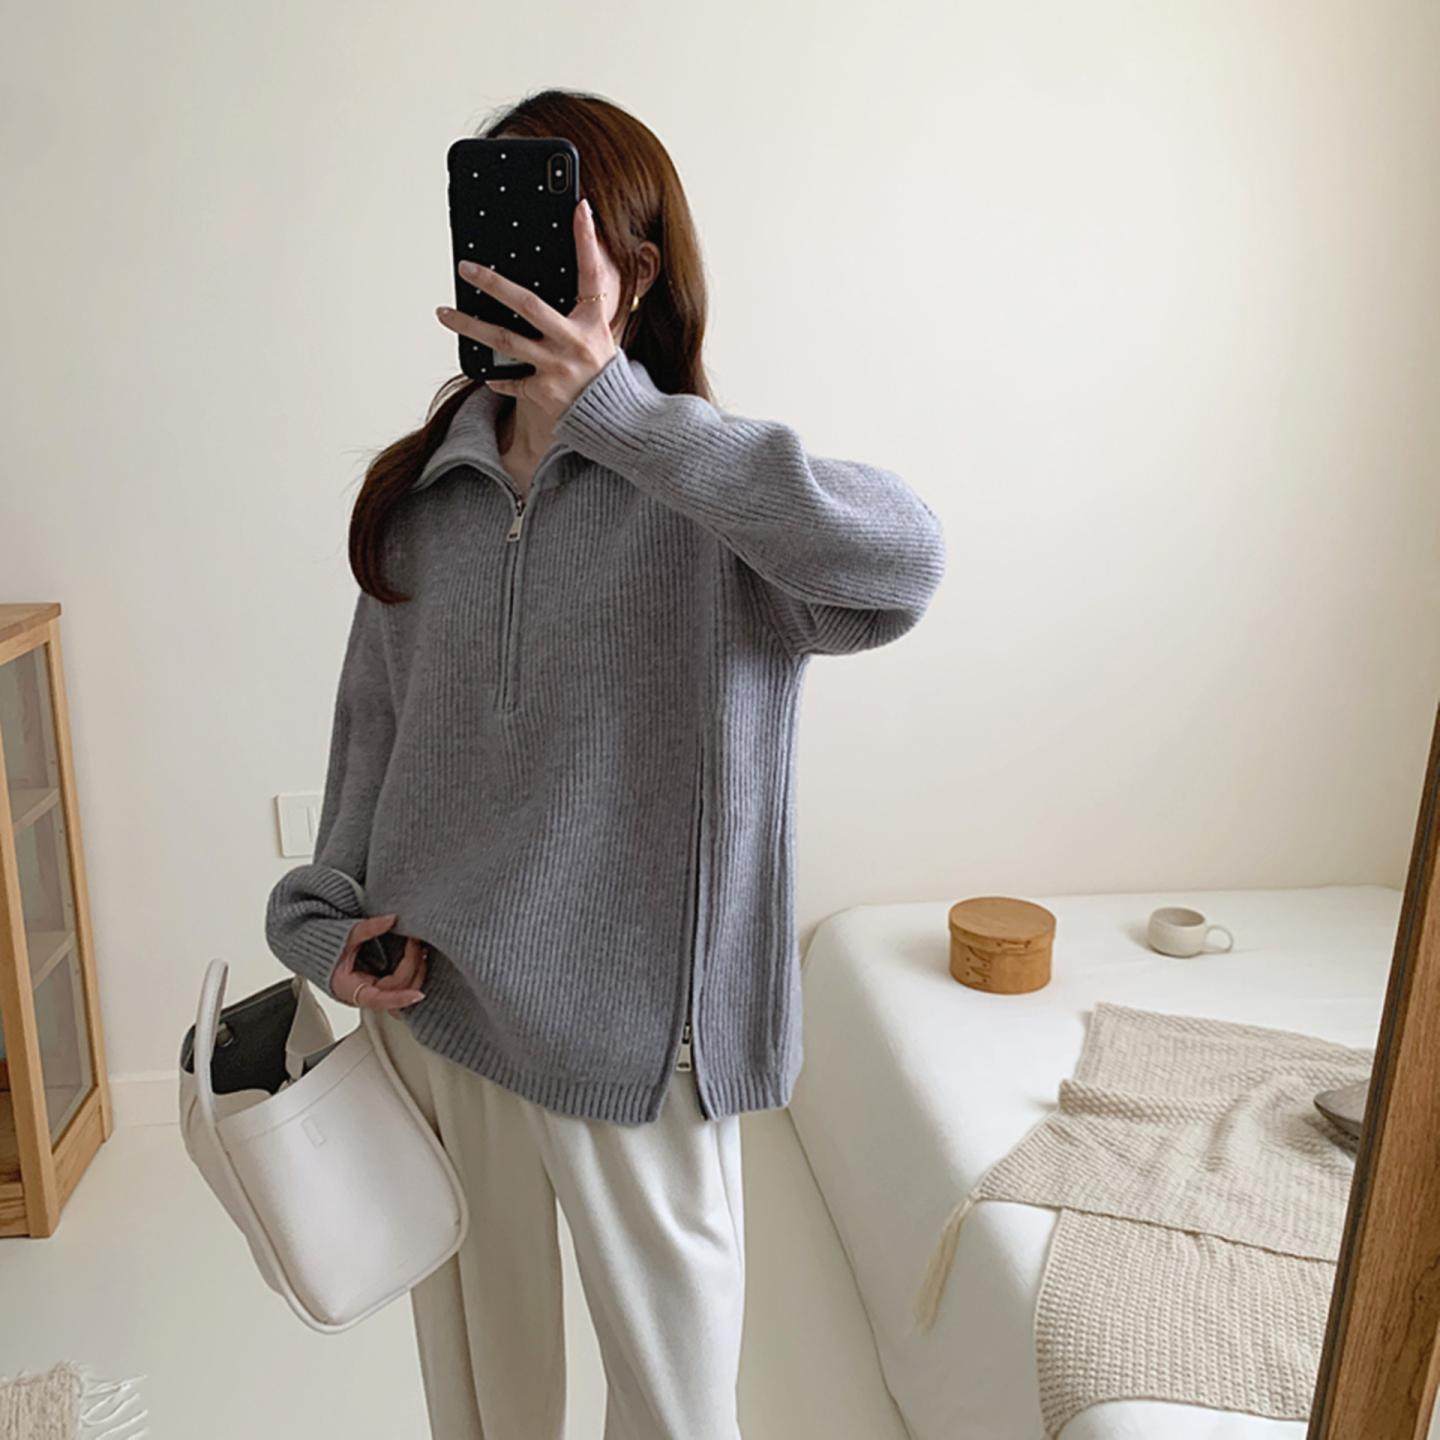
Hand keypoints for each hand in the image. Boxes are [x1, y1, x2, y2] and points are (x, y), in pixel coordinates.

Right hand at [331, 912, 428, 1010]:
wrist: (317, 950)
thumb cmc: (326, 950)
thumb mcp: (344, 937)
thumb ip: (367, 928)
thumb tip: (392, 919)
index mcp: (351, 989)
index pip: (379, 1000)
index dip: (400, 998)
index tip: (419, 995)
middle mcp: (366, 993)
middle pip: (396, 989)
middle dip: (413, 967)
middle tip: (417, 943)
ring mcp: (376, 989)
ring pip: (403, 988)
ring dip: (417, 970)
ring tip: (421, 948)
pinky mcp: (383, 983)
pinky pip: (403, 983)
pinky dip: (413, 971)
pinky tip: (419, 956)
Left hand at [435, 196, 616, 419]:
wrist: (614, 421)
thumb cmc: (601, 372)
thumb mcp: (599, 336)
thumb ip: (580, 310)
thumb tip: (555, 281)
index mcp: (593, 322)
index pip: (592, 274)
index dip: (588, 240)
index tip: (580, 208)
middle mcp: (574, 342)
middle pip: (526, 304)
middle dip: (493, 283)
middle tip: (465, 268)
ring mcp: (557, 368)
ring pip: (503, 340)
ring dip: (469, 325)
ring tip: (444, 314)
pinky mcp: (543, 393)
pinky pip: (510, 380)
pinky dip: (495, 376)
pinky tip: (482, 370)